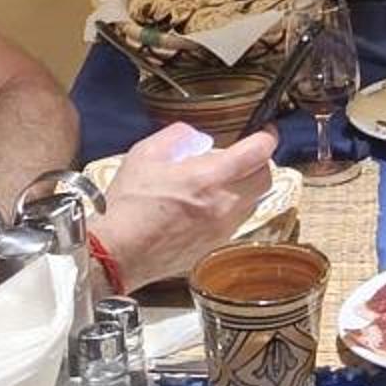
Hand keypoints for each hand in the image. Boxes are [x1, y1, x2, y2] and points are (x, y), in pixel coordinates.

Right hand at [92, 124, 278, 290]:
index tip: (264, 132)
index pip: (259, 153)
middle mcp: (224, 205)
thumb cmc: (128, 206)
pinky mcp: (216, 245)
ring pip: (254, 201)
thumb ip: (177, 136)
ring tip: (217, 181)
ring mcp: (223, 229)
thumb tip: (197, 138)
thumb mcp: (145, 155)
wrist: (118, 253)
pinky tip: (206, 204)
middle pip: (265, 178)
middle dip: (258, 162)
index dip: (267, 137)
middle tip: (240, 155)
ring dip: (245, 186)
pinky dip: (232, 207)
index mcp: (209, 178)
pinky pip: (238, 220)